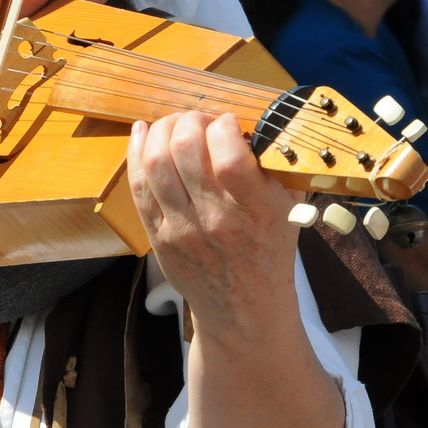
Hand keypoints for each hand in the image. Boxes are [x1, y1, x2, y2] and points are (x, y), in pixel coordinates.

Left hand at [126, 111, 298, 338]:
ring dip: (162, 130)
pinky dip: (137, 152)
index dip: (224, 127)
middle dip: (190, 120)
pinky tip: (143, 132)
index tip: (229, 122)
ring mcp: (182, 229)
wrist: (243, 307)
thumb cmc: (269, 250)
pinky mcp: (158, 236)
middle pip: (185, 151)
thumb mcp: (290, 208)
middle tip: (200, 120)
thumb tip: (254, 122)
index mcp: (256, 210)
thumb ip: (276, 166)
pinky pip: (138, 186)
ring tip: (175, 125)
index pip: (229, 159)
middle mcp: (216, 220)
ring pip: (155, 163)